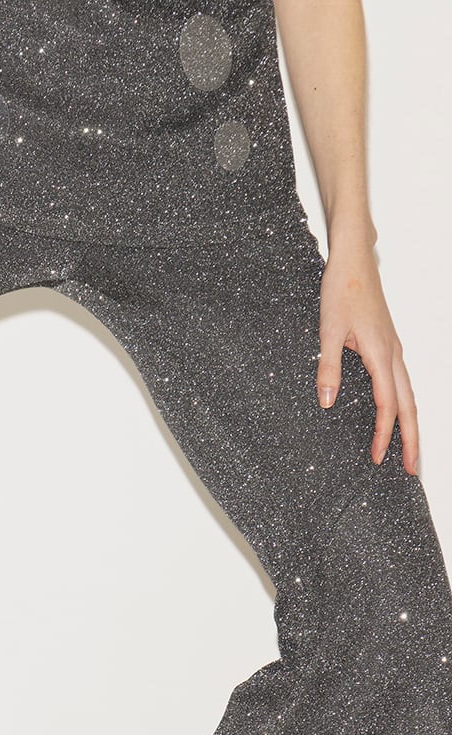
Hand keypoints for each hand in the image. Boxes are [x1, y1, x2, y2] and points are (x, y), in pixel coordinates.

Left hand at [316, 237, 418, 474]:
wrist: (354, 261)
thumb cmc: (340, 291)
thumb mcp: (326, 331)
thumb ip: (327, 367)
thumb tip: (326, 402)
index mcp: (381, 353)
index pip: (387, 404)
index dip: (384, 434)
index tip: (378, 458)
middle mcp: (393, 354)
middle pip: (409, 405)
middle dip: (410, 438)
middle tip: (411, 469)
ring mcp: (394, 350)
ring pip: (409, 395)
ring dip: (410, 424)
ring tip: (409, 451)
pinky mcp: (389, 346)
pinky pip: (401, 383)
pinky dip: (403, 405)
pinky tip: (397, 417)